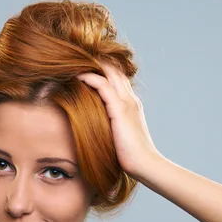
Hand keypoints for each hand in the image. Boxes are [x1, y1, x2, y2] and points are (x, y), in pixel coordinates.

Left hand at [75, 62, 161, 178]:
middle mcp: (130, 99)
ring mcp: (127, 103)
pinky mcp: (120, 110)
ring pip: (110, 73)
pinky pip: (104, 86)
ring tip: (76, 60)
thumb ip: (110, 127)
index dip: (104, 70)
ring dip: (93, 65)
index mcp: (131, 104)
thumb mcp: (119, 137)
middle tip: (78, 57)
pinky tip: (78, 76)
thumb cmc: (131, 156)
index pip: (118, 79)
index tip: (86, 66)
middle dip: (98, 61)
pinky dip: (91, 78)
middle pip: (115, 70)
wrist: (145, 164)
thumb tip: (95, 129)